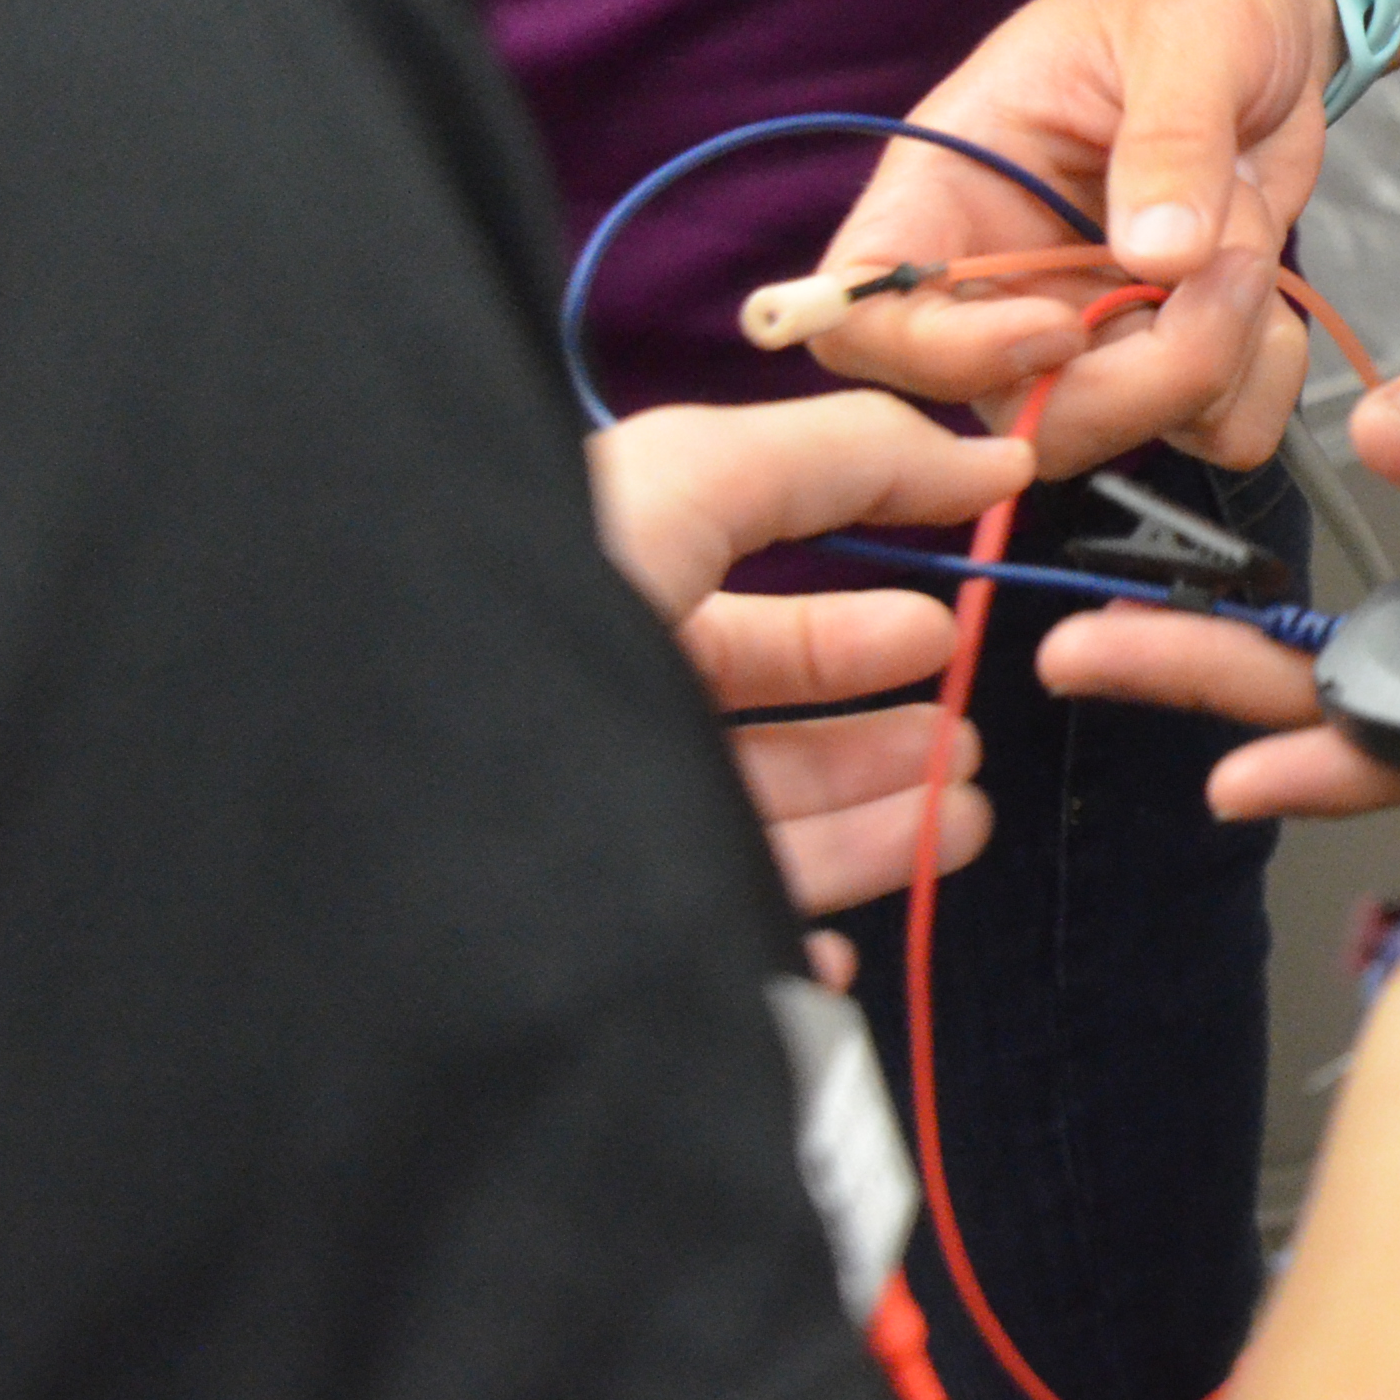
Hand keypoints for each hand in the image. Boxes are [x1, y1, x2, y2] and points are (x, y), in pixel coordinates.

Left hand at [585, 392, 1034, 914]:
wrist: (411, 770)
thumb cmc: (550, 591)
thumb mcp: (694, 476)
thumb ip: (846, 454)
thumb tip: (989, 461)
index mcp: (614, 605)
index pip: (755, 621)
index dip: (856, 624)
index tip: (946, 624)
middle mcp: (604, 717)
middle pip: (769, 736)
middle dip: (884, 734)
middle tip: (964, 741)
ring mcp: (597, 826)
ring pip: (759, 832)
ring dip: (874, 825)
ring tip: (955, 815)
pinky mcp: (593, 931)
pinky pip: (705, 944)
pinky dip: (786, 944)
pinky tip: (839, 941)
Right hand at [802, 0, 1337, 477]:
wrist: (1270, 20)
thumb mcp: (1185, 36)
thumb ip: (1170, 138)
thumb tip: (1161, 254)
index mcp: (948, 190)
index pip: (866, 318)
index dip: (944, 356)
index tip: (1063, 327)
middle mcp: (999, 279)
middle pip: (1015, 409)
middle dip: (1144, 375)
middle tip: (1236, 270)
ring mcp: (1083, 327)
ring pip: (1123, 431)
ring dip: (1220, 357)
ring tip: (1253, 237)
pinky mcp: (1164, 351)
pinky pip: (1214, 426)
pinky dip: (1263, 377)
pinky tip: (1272, 292)